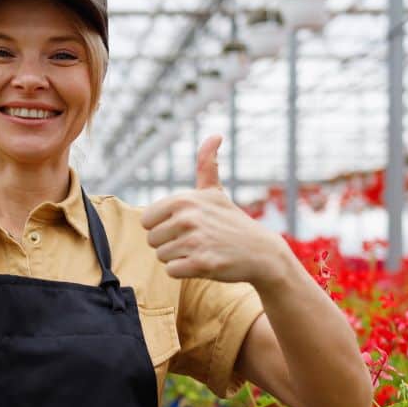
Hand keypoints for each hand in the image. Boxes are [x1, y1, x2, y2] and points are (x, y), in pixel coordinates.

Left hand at [140, 135, 288, 286]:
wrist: (261, 252)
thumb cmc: (232, 222)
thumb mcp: (216, 192)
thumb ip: (207, 165)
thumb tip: (215, 135)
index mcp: (184, 200)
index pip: (146, 220)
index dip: (162, 227)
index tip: (183, 227)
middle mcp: (188, 218)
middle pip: (152, 240)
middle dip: (169, 244)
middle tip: (194, 241)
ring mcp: (195, 241)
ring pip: (162, 256)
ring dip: (178, 258)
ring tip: (201, 250)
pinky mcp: (201, 264)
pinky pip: (172, 271)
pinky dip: (184, 271)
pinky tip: (203, 263)